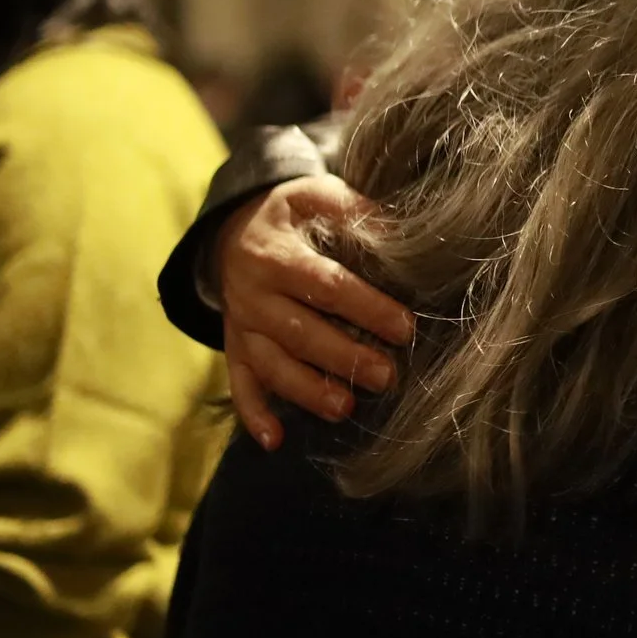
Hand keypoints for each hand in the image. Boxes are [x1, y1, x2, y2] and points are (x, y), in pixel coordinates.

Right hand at [219, 174, 415, 449]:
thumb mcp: (317, 195)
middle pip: (299, 332)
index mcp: (276, 255)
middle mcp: (252, 295)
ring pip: (271, 364)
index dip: (366, 307)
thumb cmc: (292, 213)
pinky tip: (275, 441)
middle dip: (344, 357)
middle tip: (387, 376)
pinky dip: (254, 414)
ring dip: (306, 390)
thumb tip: (404, 233)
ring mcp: (240, 325)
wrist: (231, 226)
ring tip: (345, 408)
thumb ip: (356, 210)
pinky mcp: (234, 347)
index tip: (405, 328)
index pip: (326, 285)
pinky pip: (239, 384)